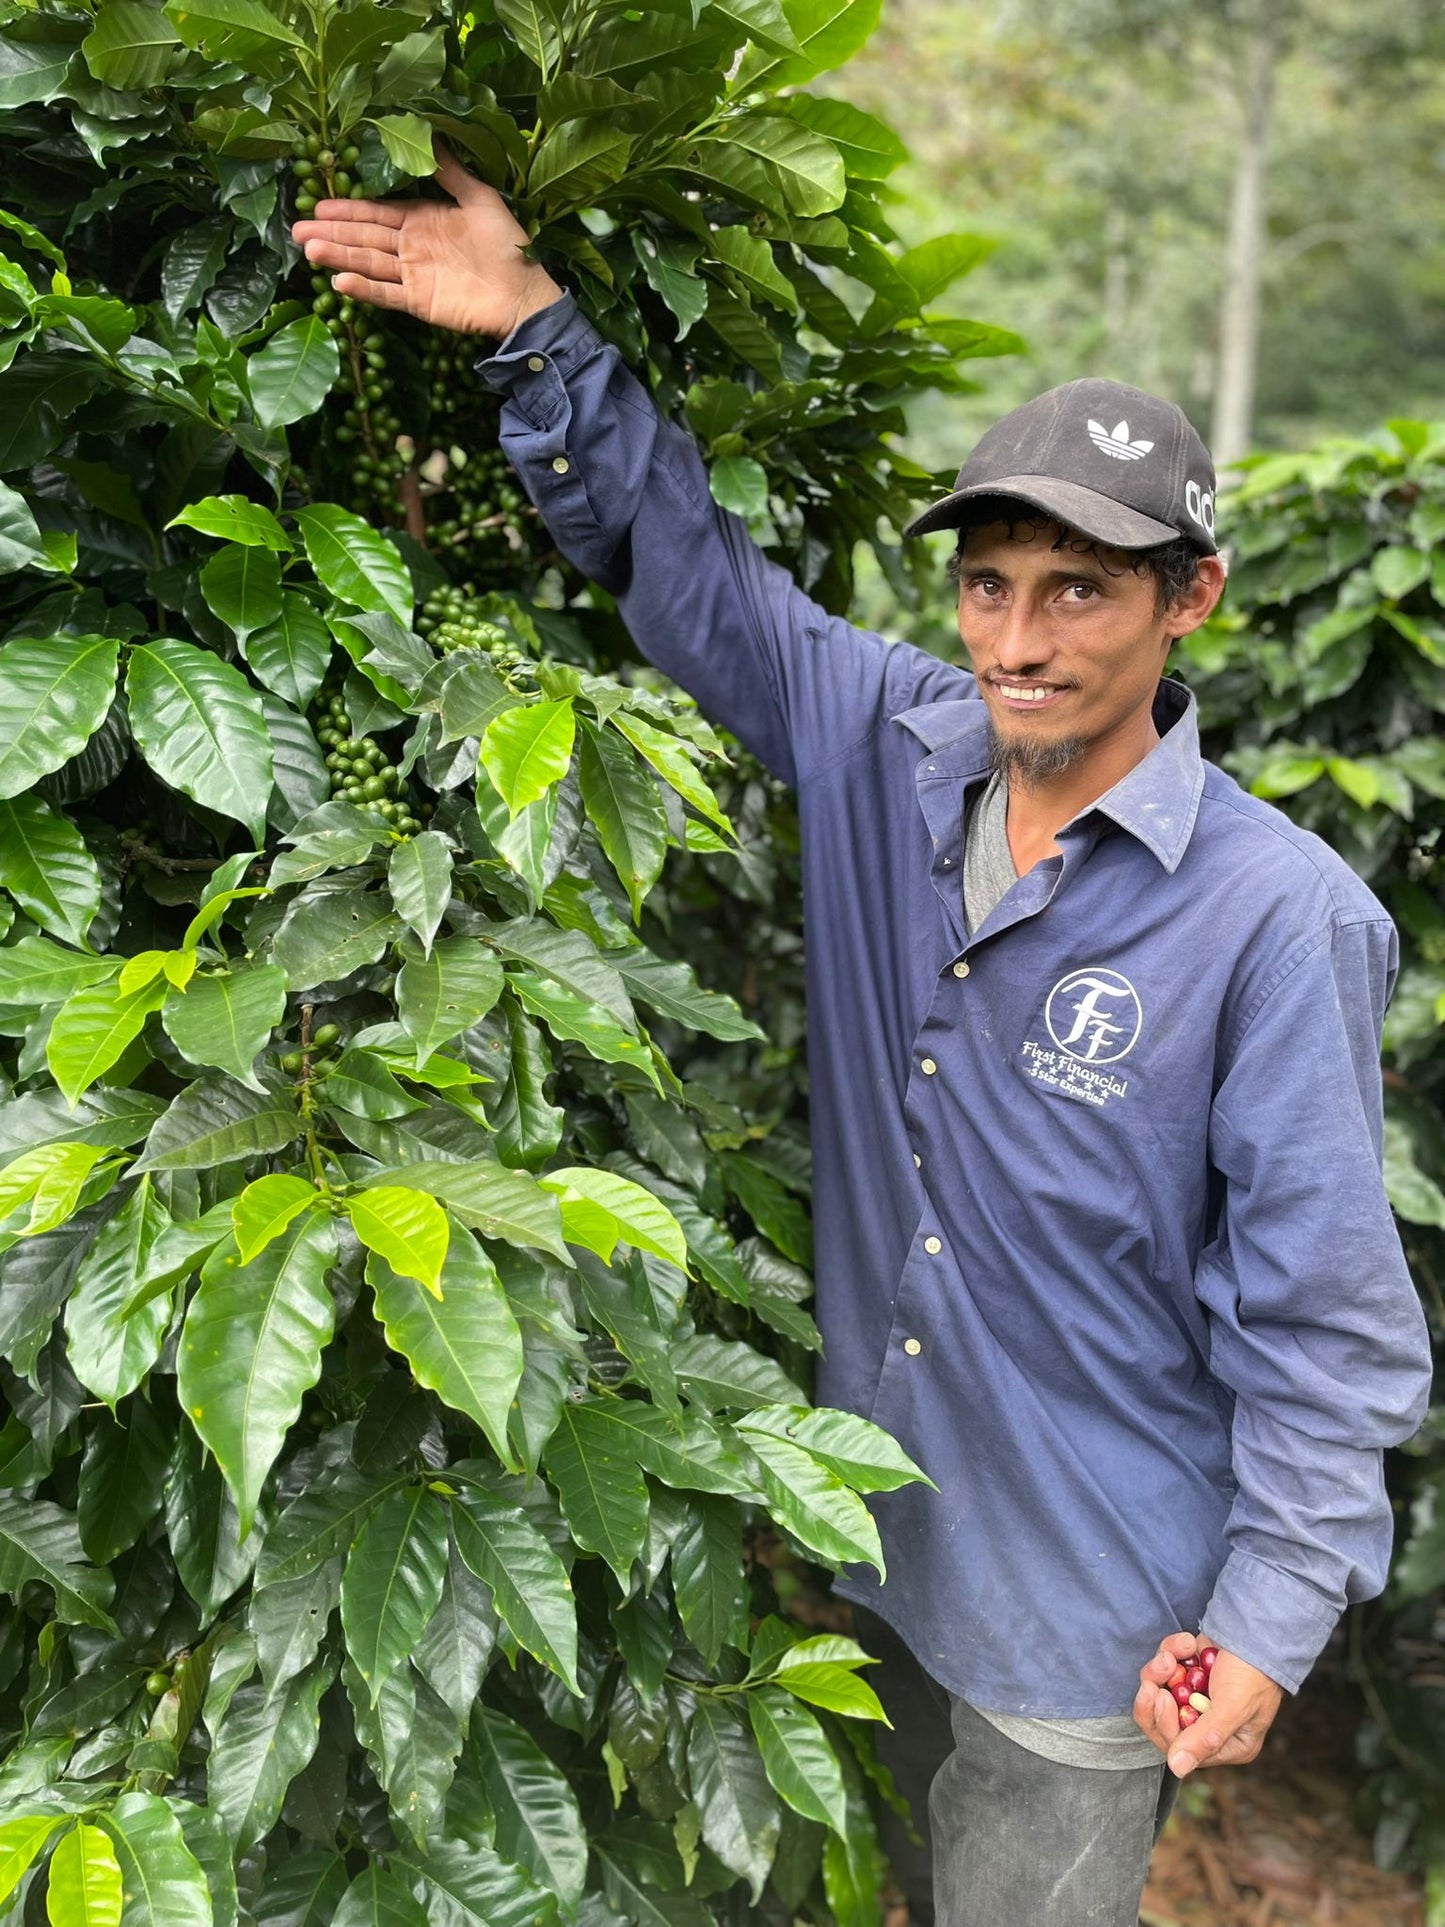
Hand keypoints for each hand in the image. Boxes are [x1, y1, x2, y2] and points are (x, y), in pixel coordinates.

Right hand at [290, 142, 562, 337]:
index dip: (349, 207)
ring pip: (368, 262)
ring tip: (308, 249)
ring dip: (338, 255)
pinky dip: (364, 290)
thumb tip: (429, 134)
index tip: (319, 202)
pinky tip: (339, 281)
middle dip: (332, 230)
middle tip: (296, 227)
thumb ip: (450, 172)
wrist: (524, 294)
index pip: (378, 211)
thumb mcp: (480, 198)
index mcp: (423, 219)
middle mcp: (412, 246)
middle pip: (365, 236)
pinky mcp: (419, 302)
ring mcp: (413, 275)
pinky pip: (386, 294)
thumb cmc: (507, 245)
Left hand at [1133, 1632, 1283, 1778]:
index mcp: (1227, 1745)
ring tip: (1172, 1655)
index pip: (1181, 1748)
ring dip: (1160, 1670)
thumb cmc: (1255, 1672)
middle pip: (1162, 1723)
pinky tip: (1187, 1644)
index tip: (1163, 1697)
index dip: (1164, 1724)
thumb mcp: (1233, 1707)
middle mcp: (1209, 1725)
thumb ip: (1205, 1738)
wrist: (1258, 1629)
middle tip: (1153, 1680)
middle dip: (1153, 1699)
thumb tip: (1177, 1769)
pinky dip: (1170, 1652)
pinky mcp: (1186, 1671)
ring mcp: (1195, 1697)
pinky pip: (1163, 1668)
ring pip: (1158, 1692)